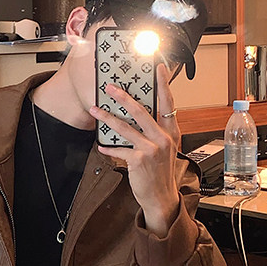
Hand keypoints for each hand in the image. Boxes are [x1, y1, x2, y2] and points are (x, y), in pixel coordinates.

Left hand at [90, 63, 181, 237]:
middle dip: (123, 97)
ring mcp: (151, 149)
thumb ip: (156, 132)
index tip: (158, 68)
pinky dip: (108, 148)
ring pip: (125, 128)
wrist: (161, 196)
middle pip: (141, 111)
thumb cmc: (161, 172)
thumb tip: (140, 116)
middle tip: (110, 87)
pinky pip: (118, 149)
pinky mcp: (138, 160)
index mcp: (171, 131)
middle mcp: (163, 138)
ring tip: (95, 110)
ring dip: (107, 118)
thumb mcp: (165, 149)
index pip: (167, 102)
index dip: (163, 84)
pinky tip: (100, 146)